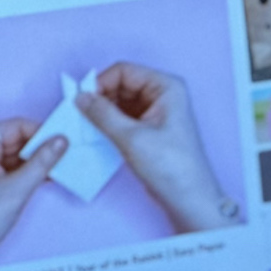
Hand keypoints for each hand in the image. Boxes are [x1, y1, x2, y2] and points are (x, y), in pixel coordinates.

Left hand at [0, 119, 65, 270]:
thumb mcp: (16, 189)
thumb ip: (41, 163)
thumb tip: (59, 142)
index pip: (16, 126)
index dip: (41, 132)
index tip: (64, 140)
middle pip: (18, 138)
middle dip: (42, 147)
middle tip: (67, 155)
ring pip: (19, 154)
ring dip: (40, 161)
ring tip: (61, 168)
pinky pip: (16, 168)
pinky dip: (33, 172)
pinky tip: (50, 178)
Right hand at [77, 61, 232, 232]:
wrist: (189, 199)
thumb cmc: (171, 167)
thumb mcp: (131, 138)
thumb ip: (102, 114)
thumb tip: (81, 97)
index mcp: (166, 87)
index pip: (124, 71)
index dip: (101, 82)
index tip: (83, 99)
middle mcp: (163, 95)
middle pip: (120, 84)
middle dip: (100, 97)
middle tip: (81, 114)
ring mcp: (157, 112)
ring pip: (120, 101)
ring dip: (103, 111)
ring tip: (88, 125)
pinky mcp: (150, 129)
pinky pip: (123, 116)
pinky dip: (109, 122)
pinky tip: (97, 133)